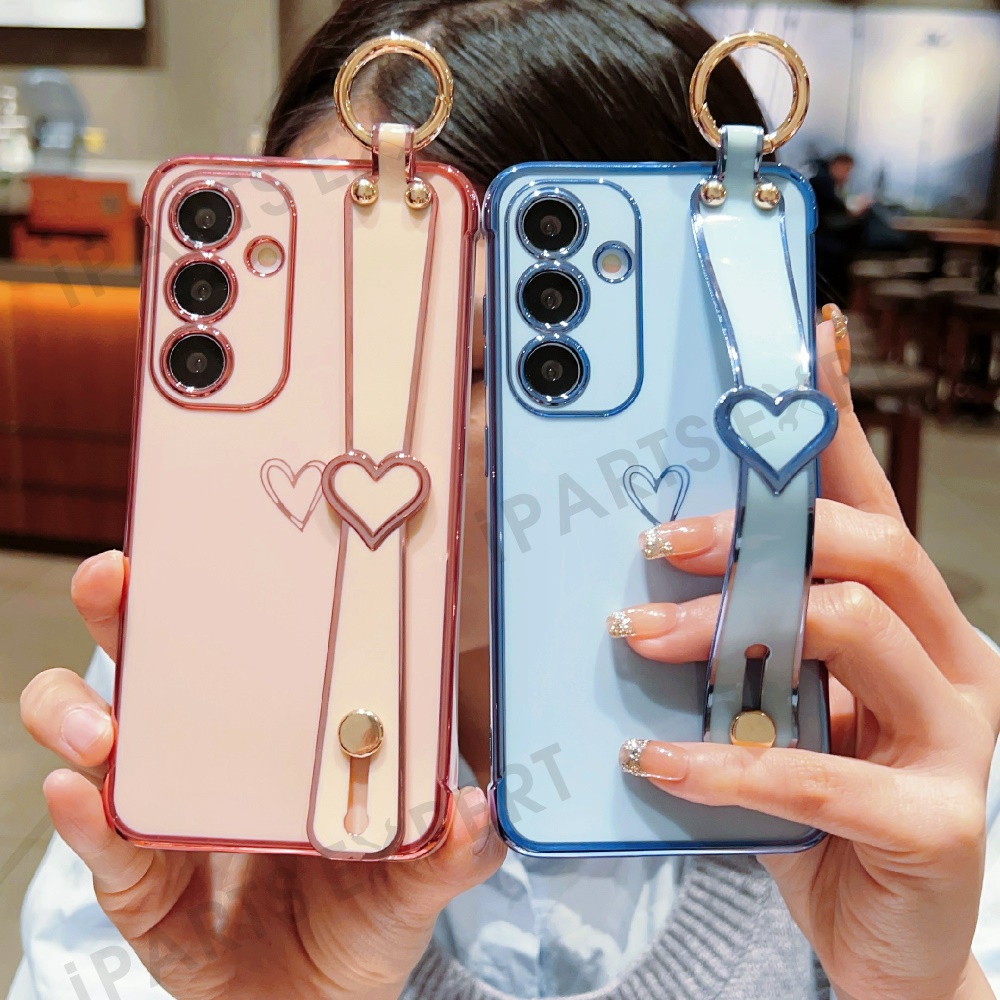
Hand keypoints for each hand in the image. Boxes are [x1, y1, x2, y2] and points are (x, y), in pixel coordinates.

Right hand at [21, 553, 504, 999]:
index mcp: (277, 728)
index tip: (207, 537)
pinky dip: (83, 818)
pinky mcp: (136, 885)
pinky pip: (102, 844)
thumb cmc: (367, 910)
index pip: (236, 638)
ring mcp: (164, 813)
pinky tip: (79, 795)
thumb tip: (475, 805)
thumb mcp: (418, 873)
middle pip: (146, 661)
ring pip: (93, 737)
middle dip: (119, 609)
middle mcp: (208, 755)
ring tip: (99, 728)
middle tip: (118, 583)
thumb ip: (454, 848)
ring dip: (77, 712)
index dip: (215, 584)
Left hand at [611, 317, 998, 999]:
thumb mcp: (782, 708)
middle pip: (869, 545)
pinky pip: (822, 772)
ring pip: (854, 629)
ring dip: (731, 628)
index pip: (870, 498)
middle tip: (659, 543)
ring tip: (640, 640)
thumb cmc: (823, 810)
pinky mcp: (938, 820)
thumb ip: (744, 648)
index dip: (841, 418)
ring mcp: (960, 734)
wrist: (887, 944)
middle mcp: (953, 658)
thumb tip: (650, 587)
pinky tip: (660, 763)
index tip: (809, 339)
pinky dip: (731, 763)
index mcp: (910, 619)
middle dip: (759, 531)